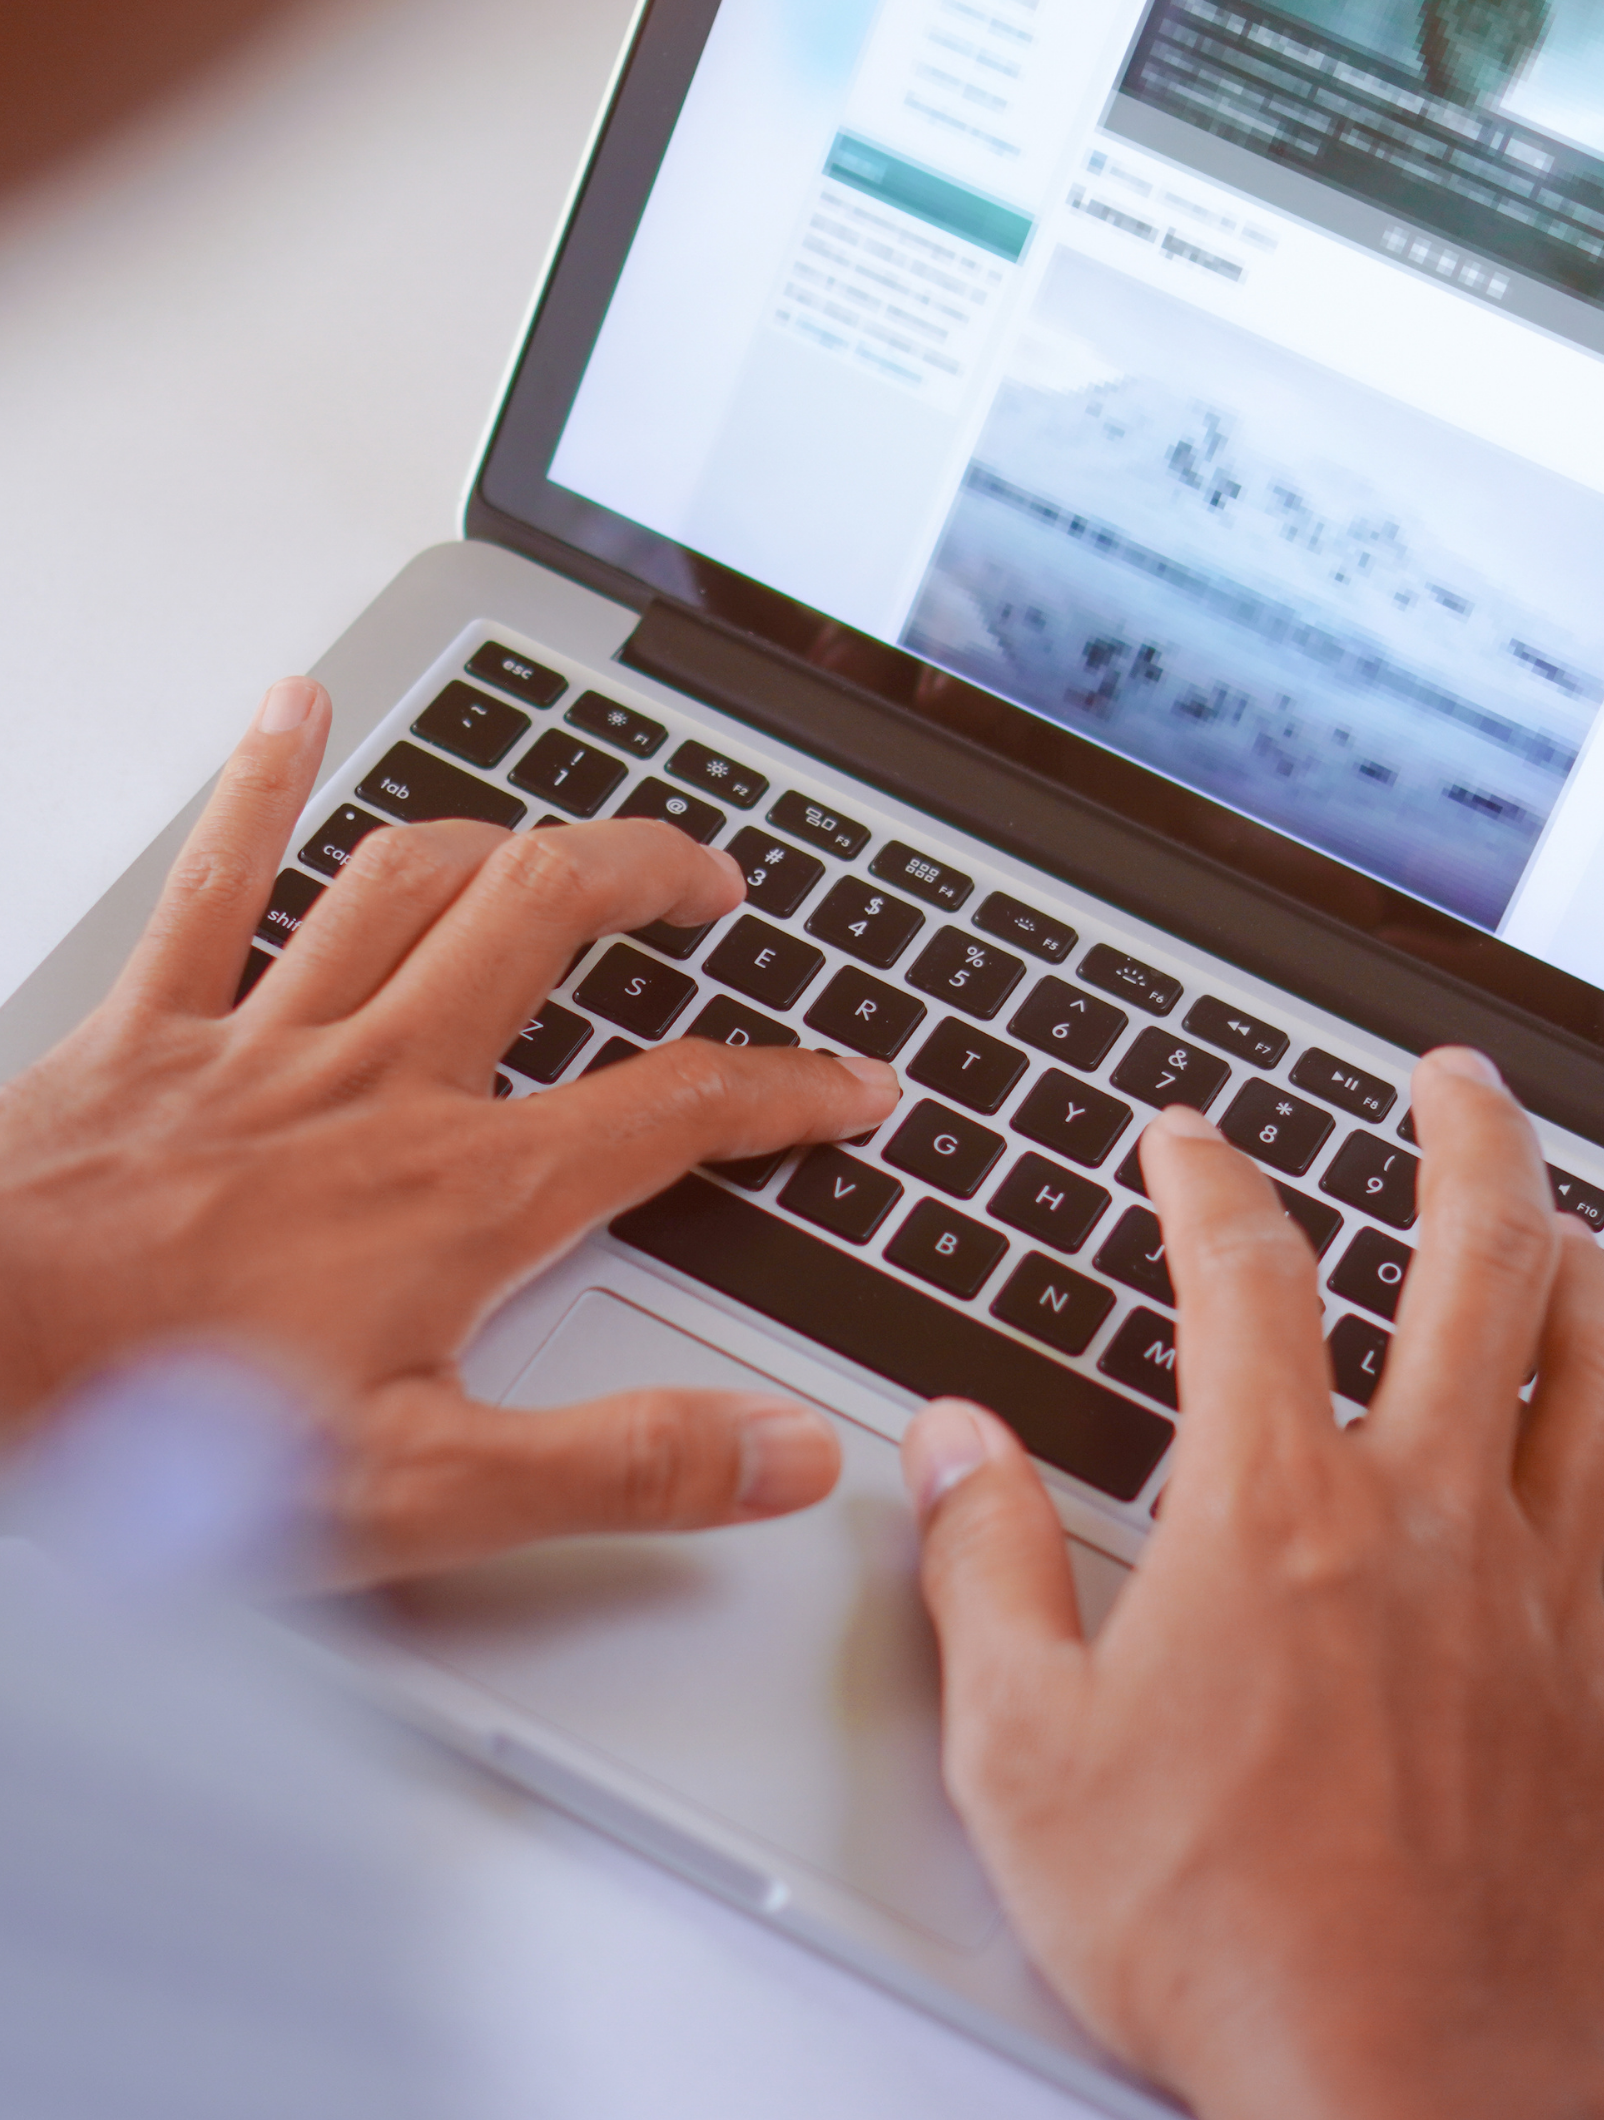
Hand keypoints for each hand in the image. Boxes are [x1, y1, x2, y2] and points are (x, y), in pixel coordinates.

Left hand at [0, 677, 898, 1582]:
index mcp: (460, 1195)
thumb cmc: (163, 1437)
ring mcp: (264, 1041)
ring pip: (414, 882)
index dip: (786, 1090)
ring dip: (507, 836)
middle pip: (550, 923)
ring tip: (565, 833)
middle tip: (714, 887)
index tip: (851, 1083)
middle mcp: (380, 1087)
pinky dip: (262, 786)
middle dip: (652, 882)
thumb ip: (620, 1464)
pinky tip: (294, 712)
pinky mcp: (151, 1030)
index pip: (674, 1110)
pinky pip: (219, 877)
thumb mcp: (426, 1493)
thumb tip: (782, 1451)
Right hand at [902, 1049, 1603, 2119]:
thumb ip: (981, 1569)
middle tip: (1452, 1080)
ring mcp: (1551, 1608)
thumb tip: (953, 1446)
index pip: (1245, 1273)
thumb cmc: (1216, 1943)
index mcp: (1277, 1519)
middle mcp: (1432, 1527)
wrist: (1396, 2112)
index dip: (1207, 1174)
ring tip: (1564, 1230)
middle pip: (1482, 1260)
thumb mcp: (1023, 1755)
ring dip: (1592, 1273)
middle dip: (1468, 1137)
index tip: (1185, 1138)